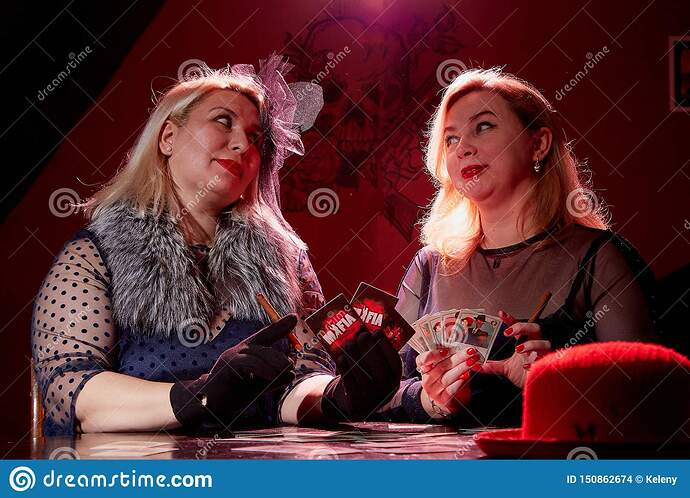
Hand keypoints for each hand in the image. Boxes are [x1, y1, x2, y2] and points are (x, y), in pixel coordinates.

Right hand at [170, 314, 296, 427]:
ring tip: (286, 371)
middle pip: (264, 345)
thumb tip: (291, 373)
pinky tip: (273, 375)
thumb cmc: (232, 395)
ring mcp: (232, 356)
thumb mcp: (258, 388)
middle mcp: (239, 350)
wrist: (208, 405)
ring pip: (258, 353)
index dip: (279, 326)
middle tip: (291, 366)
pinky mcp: (227, 365)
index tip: (294, 317)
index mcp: (247, 352)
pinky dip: (264, 369)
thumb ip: (274, 380)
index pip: (265, 335)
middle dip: (280, 355)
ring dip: (275, 363)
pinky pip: (249, 363)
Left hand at [322, 328, 402, 420]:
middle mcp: (386, 389)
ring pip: (360, 369)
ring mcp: (371, 396)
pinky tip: (341, 358)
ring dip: (353, 353)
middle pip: (377, 363)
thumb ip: (377, 355)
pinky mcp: (355, 400)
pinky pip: (348, 378)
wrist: (358, 407)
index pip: (394, 360)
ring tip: (348, 344)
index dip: (386, 344)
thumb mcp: (379, 372)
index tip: (377, 331)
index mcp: (395, 379)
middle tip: (361, 334)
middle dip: (368, 345)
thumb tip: (365, 330)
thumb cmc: (369, 380)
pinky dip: (344, 366)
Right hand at [417, 346, 478, 415]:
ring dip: (461, 368)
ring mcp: (434, 391)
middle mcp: (427, 380)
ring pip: (447, 377)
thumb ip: (449, 357)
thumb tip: (463, 348)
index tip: (445, 351)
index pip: (421, 360)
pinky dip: (459, 382)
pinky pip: (451, 390)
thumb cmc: (446, 378)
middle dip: (458, 357)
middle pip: (440, 367)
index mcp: (424, 368)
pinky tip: (467, 375)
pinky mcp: (442, 399)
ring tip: (472, 361)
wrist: (445, 400)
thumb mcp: (445, 366)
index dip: (432, 355)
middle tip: (470, 351)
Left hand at [476, 310, 551, 387]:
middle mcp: (535, 347)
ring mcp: (542, 356)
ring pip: (544, 343)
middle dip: (523, 327)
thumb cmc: (523, 375)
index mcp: (525, 343)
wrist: (533, 388)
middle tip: (508, 332)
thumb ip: (492, 366)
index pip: (520, 328)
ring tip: (518, 349)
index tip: (501, 314)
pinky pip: (545, 362)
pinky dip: (534, 363)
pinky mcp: (547, 367)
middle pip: (535, 328)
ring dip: (531, 344)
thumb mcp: (505, 369)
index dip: (511, 320)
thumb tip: (477, 364)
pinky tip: (526, 366)